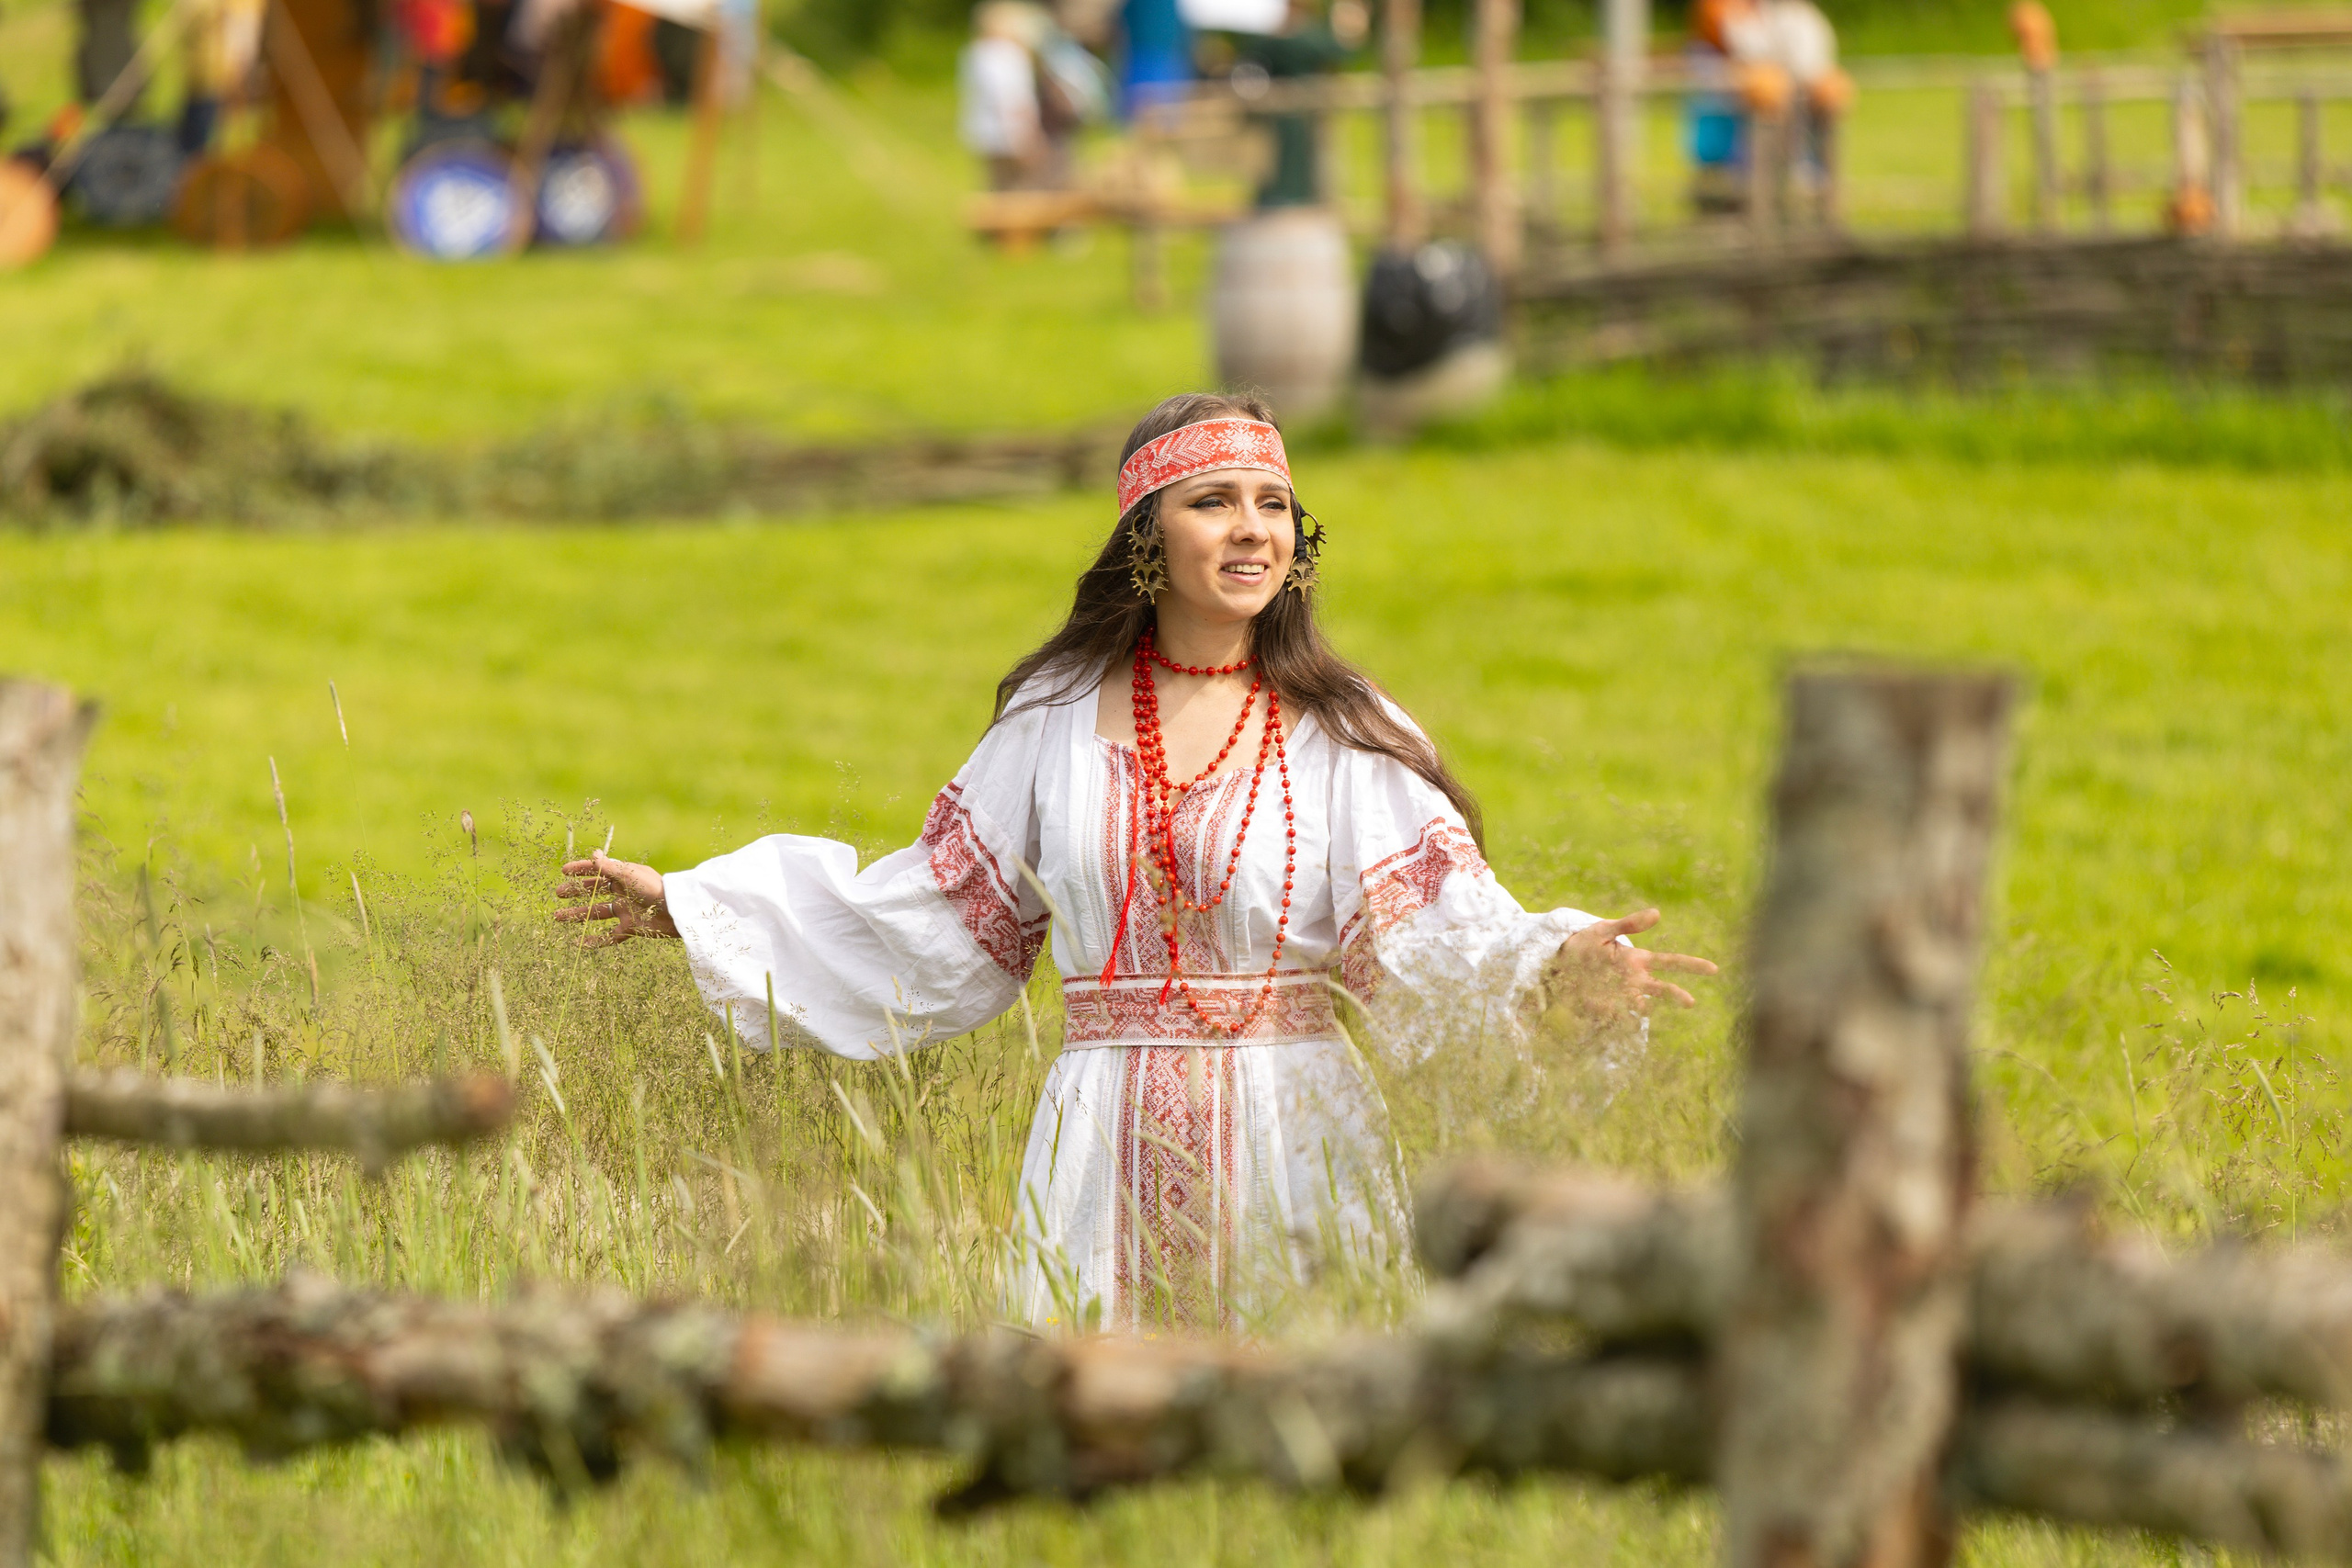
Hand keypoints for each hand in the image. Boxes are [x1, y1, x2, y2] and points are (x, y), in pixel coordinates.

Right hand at [553, 853, 678, 946]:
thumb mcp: (630, 876)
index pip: (599, 871)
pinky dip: (595, 940)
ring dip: (577, 914)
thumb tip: (593, 854)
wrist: (676, 911)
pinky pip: (610, 936)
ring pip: (597, 913)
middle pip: (595, 892)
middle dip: (576, 892)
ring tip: (557, 917)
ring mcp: (626, 911)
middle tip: (558, 893)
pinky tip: (579, 943)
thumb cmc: (655, 889)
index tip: (563, 871)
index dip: (581, 870)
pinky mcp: (631, 928)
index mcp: (625, 877)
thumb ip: (609, 868)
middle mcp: (624, 893)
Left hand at [1549, 909, 1717, 1019]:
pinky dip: (1624, 1022)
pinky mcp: (1606, 1009)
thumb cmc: (1584, 944)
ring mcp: (1622, 996)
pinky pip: (1621, 1020)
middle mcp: (1635, 981)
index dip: (1692, 965)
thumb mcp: (1603, 930)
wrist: (1559, 963)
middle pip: (1663, 990)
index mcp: (1638, 960)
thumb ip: (1628, 924)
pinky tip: (1622, 1023)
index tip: (1713, 969)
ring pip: (1643, 1008)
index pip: (1670, 962)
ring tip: (1642, 1008)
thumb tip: (1658, 913)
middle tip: (1690, 1002)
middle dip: (1677, 996)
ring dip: (1644, 1009)